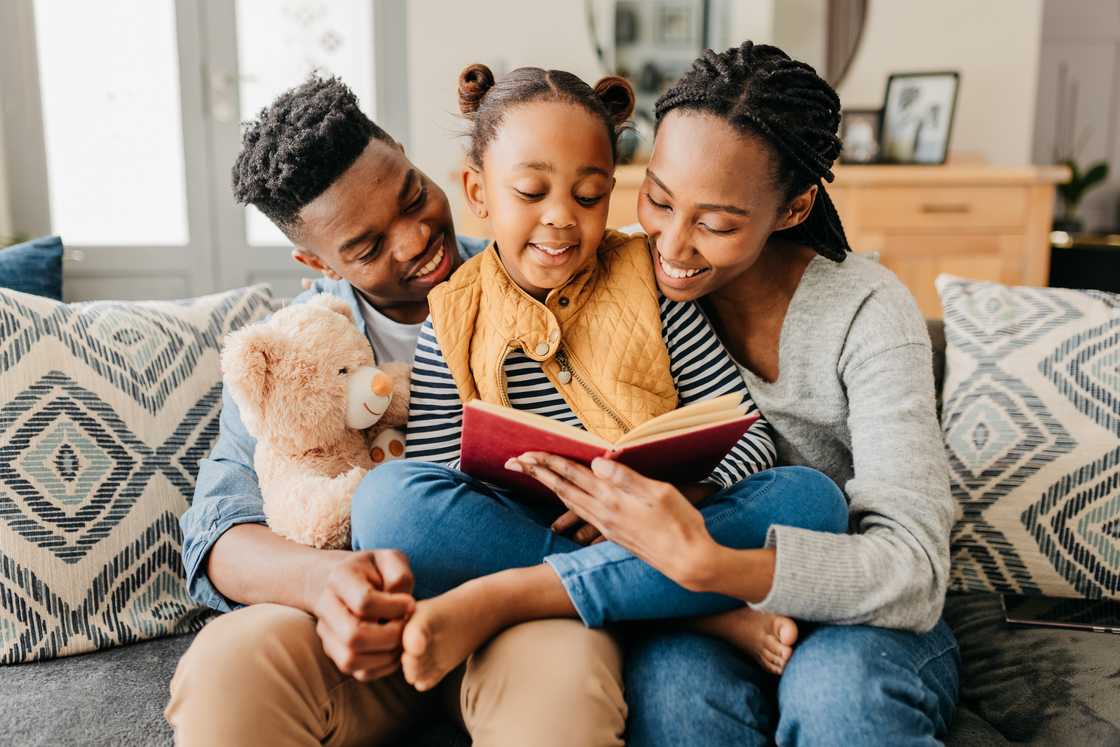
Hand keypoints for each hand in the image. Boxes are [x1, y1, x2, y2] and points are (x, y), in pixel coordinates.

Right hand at [309, 549, 415, 681]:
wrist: (340, 580)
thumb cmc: (372, 569)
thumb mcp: (389, 559)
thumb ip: (399, 575)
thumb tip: (403, 604)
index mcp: (339, 578)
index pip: (364, 602)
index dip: (393, 608)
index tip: (411, 603)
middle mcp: (326, 607)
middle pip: (353, 637)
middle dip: (390, 636)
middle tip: (408, 627)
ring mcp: (326, 633)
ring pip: (350, 659)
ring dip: (386, 656)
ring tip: (403, 640)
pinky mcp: (334, 652)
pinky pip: (356, 672)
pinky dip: (382, 667)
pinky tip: (394, 650)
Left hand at [507, 454, 719, 590]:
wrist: (690, 562)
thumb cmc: (682, 524)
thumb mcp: (659, 493)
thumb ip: (626, 478)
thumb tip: (596, 463)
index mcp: (613, 499)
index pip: (573, 475)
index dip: (548, 462)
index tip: (526, 453)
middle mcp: (605, 513)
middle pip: (563, 488)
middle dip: (538, 473)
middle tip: (514, 462)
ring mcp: (609, 526)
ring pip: (570, 502)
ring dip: (550, 486)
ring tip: (534, 476)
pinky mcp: (615, 535)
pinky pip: (583, 515)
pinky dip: (568, 503)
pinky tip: (566, 501)